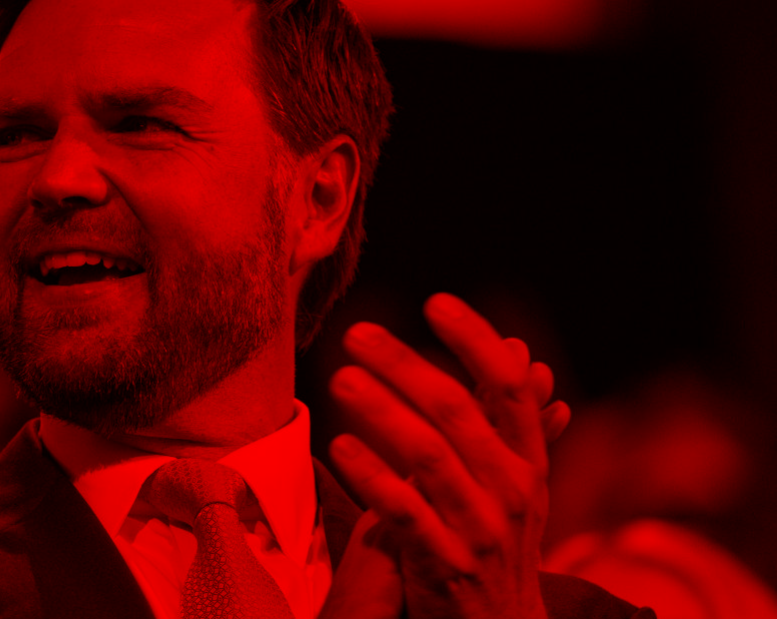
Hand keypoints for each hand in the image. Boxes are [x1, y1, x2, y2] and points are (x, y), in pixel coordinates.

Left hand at [321, 293, 563, 618]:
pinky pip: (406, 513)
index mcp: (526, 462)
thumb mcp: (514, 483)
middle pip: (456, 411)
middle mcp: (511, 490)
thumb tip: (522, 351)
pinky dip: (374, 476)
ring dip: (382, 411)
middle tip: (357, 332)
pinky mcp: (446, 564)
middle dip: (404, 364)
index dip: (475, 341)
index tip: (435, 302)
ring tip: (340, 378)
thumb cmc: (495, 544)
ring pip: (429, 455)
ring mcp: (480, 529)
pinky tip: (341, 446)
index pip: (508, 388)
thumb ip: (508, 421)